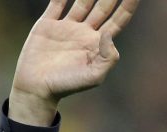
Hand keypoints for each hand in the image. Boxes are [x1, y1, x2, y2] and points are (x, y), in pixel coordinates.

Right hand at [8, 0, 138, 125]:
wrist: (37, 88)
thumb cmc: (68, 85)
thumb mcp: (94, 77)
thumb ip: (107, 58)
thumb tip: (109, 34)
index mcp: (99, 44)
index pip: (119, 19)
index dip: (128, 5)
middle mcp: (85, 32)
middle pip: (103, 6)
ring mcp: (67, 27)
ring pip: (82, 1)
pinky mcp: (48, 24)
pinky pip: (57, 3)